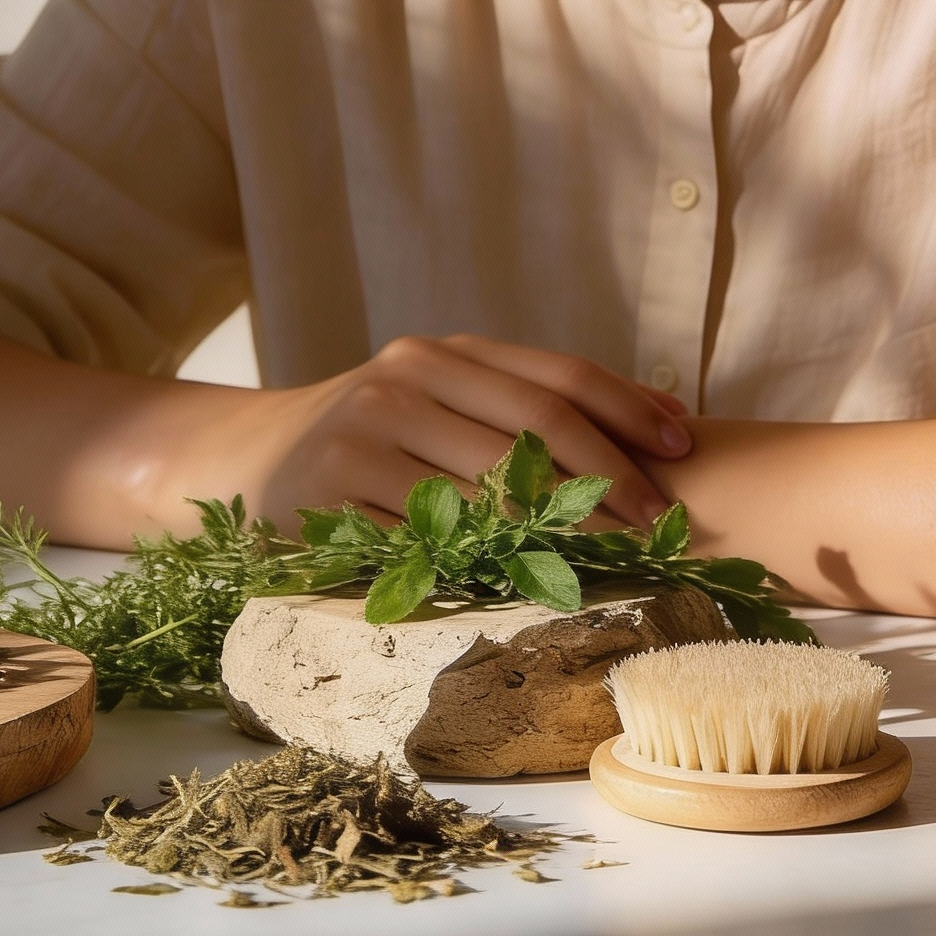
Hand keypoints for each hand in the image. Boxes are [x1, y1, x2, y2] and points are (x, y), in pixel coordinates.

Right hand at [191, 333, 690, 533]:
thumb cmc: (369, 439)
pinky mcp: (336, 490)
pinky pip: (431, 534)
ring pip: (492, 484)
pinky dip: (491, 560)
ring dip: (566, 528)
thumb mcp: (435, 401)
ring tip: (620, 558)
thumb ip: (515, 409)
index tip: (685, 447)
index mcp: (439, 353)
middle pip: (535, 428)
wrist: (250, 459)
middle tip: (663, 525)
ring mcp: (367, 432)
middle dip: (611, 479)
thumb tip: (661, 426)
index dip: (627, 410)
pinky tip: (531, 583)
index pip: (554, 376)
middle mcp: (404, 379)